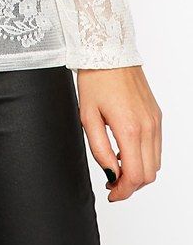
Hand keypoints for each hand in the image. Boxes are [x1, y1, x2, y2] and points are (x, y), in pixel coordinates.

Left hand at [77, 65, 161, 201]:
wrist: (109, 51)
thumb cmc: (95, 79)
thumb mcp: (87, 116)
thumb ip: (99, 149)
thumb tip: (110, 173)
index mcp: (129, 129)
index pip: (134, 176)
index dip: (123, 192)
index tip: (111, 193)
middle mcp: (148, 127)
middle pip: (148, 174)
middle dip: (131, 185)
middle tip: (112, 184)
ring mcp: (155, 121)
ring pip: (155, 163)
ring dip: (138, 172)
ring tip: (116, 166)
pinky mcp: (157, 115)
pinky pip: (156, 147)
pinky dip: (144, 157)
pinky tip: (125, 151)